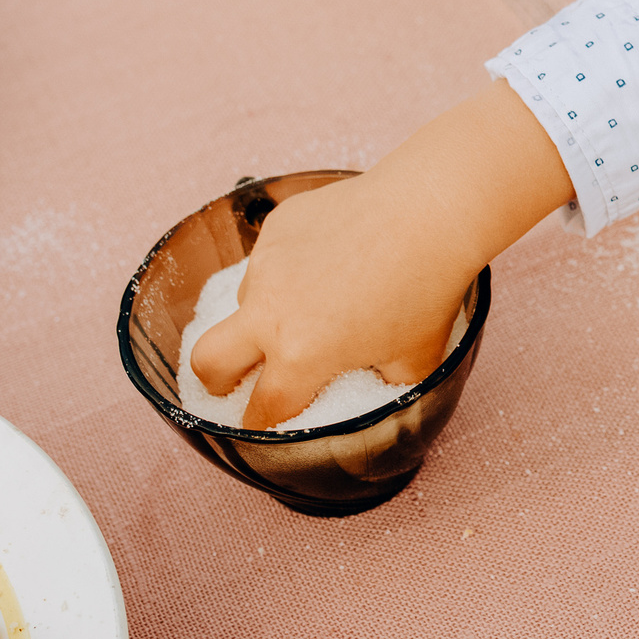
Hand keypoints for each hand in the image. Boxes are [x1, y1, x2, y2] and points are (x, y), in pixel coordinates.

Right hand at [190, 80, 571, 428]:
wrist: (430, 210)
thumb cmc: (428, 289)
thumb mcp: (414, 360)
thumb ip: (385, 387)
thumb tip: (375, 389)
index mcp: (301, 355)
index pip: (262, 410)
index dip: (261, 427)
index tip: (264, 427)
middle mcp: (270, 311)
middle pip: (207, 361)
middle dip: (216, 380)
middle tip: (239, 380)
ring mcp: (266, 263)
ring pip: (244, 301)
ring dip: (265, 312)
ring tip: (318, 299)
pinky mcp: (276, 226)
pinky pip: (268, 258)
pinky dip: (288, 268)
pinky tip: (331, 257)